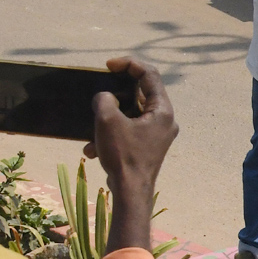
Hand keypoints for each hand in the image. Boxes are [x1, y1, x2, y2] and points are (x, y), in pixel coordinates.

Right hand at [84, 57, 177, 252]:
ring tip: (92, 130)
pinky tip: (93, 150)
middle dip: (115, 95)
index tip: (109, 65)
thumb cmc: (124, 155)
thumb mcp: (108, 121)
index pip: (150, 75)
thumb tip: (105, 97)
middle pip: (140, 95)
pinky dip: (111, 136)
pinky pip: (128, 132)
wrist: (130, 193)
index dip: (129, 64)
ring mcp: (157, 135)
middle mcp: (165, 120)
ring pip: (130, 115)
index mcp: (162, 109)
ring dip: (108, 120)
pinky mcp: (148, 148)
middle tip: (100, 92)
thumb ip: (105, 101)